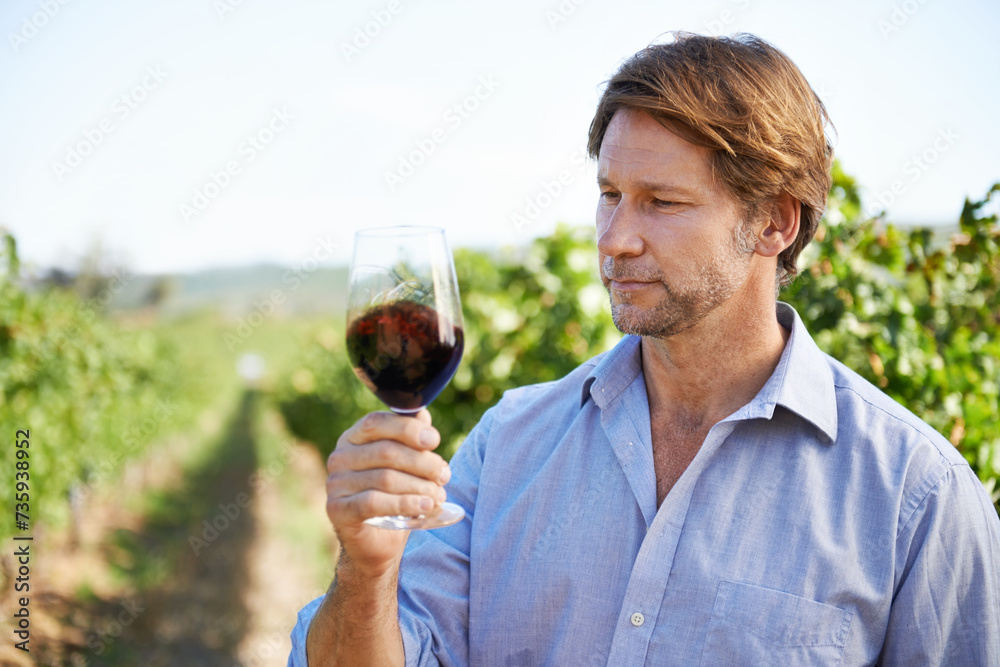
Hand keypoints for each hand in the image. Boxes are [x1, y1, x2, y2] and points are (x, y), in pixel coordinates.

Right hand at [325, 410, 450, 577]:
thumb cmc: (394, 495)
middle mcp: (339, 457)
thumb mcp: (405, 463)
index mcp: (353, 438)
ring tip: (439, 495)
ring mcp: (335, 484)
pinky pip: (374, 502)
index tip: (434, 440)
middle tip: (444, 475)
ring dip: (419, 486)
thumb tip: (422, 415)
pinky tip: (425, 506)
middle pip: (386, 451)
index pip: (377, 422)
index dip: (408, 428)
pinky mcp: (337, 510)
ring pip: (385, 478)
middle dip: (422, 462)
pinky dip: (405, 503)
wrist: (377, 541)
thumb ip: (412, 436)